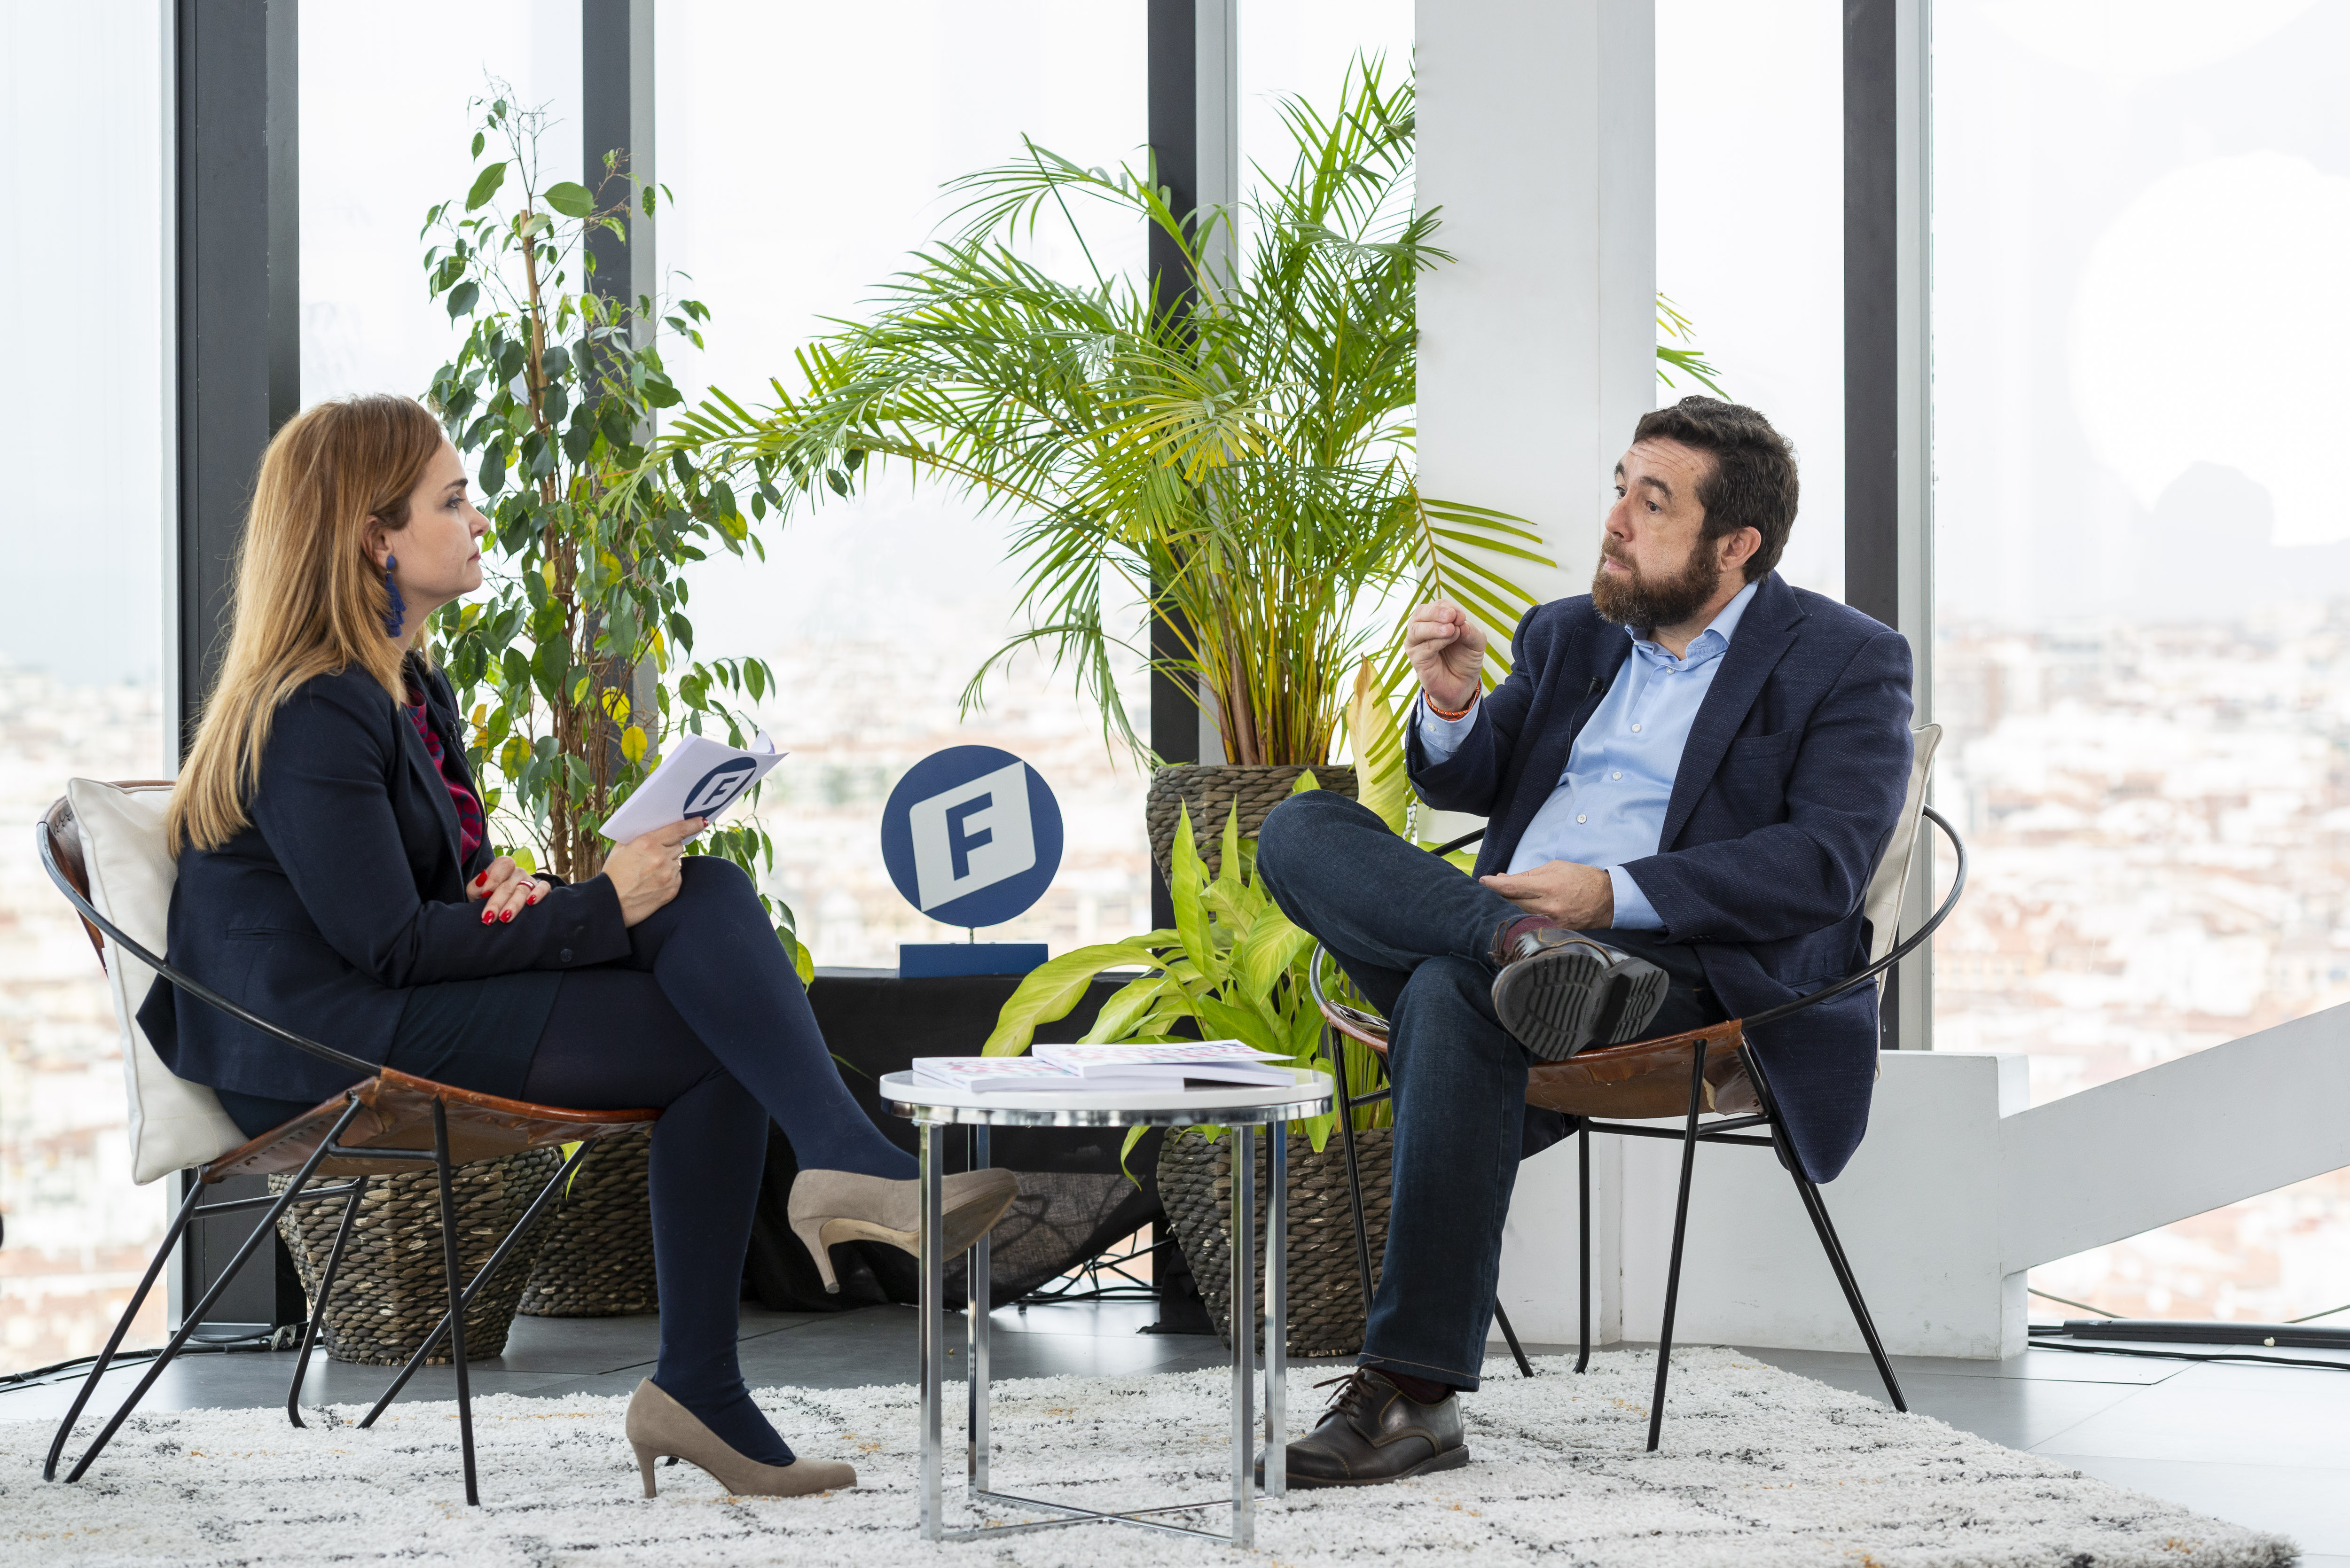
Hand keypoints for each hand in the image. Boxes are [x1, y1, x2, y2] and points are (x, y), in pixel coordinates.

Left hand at [467, 856, 543, 925]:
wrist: (501, 910)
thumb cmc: (486, 899)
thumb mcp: (475, 892)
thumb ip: (475, 887)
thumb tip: (483, 887)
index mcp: (502, 867)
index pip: (502, 864)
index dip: (494, 878)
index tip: (484, 894)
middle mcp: (517, 872)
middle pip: (508, 885)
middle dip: (497, 902)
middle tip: (488, 917)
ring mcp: (530, 880)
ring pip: (523, 890)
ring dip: (513, 905)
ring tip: (504, 918)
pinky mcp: (543, 889)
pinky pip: (544, 887)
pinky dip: (538, 894)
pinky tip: (531, 903)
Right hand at [598, 818, 705, 926]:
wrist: (610, 904)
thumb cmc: (613, 875)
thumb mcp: (621, 849)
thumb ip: (638, 836)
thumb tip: (655, 826)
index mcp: (647, 843)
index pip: (678, 830)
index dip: (692, 824)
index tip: (701, 821)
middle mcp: (661, 857)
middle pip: (679, 845)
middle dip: (669, 847)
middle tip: (655, 855)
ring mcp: (668, 875)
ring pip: (678, 861)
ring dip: (669, 863)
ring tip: (651, 872)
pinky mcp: (672, 889)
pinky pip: (678, 876)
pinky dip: (670, 877)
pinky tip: (654, 882)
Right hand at [1405, 601, 1485, 712]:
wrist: (1463, 684)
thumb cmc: (1466, 659)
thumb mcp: (1476, 642)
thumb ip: (1470, 630)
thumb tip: (1459, 622)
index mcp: (1435, 620)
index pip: (1437, 606)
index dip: (1449, 608)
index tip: (1462, 617)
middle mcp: (1422, 629)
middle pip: (1421, 612)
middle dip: (1436, 612)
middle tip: (1452, 616)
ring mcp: (1416, 644)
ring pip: (1416, 629)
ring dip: (1434, 627)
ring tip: (1451, 630)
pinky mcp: (1416, 660)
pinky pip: (1422, 648)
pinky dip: (1435, 642)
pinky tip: (1448, 641)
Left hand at [1479, 860, 1613, 927]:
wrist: (1609, 899)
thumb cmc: (1583, 878)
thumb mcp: (1556, 867)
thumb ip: (1529, 874)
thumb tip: (1506, 878)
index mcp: (1547, 887)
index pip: (1512, 887)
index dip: (1494, 885)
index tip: (1483, 881)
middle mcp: (1547, 907)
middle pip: (1513, 902)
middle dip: (1501, 893)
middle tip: (1493, 886)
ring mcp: (1551, 921)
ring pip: (1521, 913)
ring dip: (1511, 904)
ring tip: (1508, 894)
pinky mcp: (1555, 929)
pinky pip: (1533, 921)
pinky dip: (1525, 913)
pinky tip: (1522, 907)